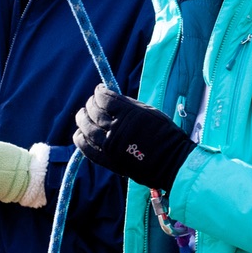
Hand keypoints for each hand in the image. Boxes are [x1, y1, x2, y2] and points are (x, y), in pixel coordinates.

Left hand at [73, 84, 195, 190]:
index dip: (99, 92)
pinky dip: (80, 139)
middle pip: (93, 112)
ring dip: (82, 119)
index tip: (99, 90)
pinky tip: (80, 133)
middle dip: (90, 104)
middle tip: (91, 102)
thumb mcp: (149, 112)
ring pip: (86, 128)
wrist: (171, 162)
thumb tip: (111, 98)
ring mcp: (110, 146)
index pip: (104, 98)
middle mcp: (116, 129)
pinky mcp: (108, 160)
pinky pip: (86, 148)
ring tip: (82, 115)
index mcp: (128, 113)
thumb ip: (128, 105)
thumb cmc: (165, 134)